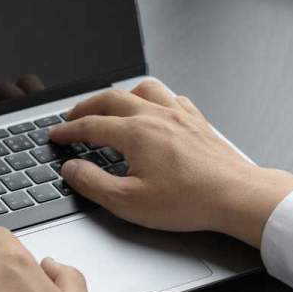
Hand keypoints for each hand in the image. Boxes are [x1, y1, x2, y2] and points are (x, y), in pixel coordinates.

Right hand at [49, 80, 292, 247]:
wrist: (236, 196)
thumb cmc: (188, 201)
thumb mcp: (127, 202)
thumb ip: (92, 183)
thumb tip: (71, 169)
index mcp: (135, 134)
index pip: (90, 125)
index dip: (68, 131)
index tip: (55, 135)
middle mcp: (156, 116)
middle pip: (111, 99)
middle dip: (86, 106)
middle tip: (72, 117)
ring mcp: (179, 115)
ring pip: (143, 89)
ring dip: (120, 94)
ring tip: (109, 105)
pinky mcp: (197, 122)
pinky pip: (171, 97)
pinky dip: (154, 98)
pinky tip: (153, 109)